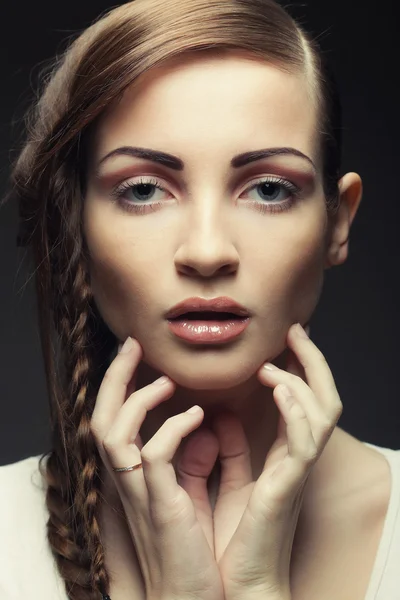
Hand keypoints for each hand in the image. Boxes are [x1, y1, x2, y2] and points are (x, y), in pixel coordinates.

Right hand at [90, 337, 223, 599]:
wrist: (193, 597)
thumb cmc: (192, 546)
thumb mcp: (188, 492)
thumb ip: (191, 457)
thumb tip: (206, 423)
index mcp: (133, 475)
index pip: (113, 419)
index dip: (119, 385)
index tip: (137, 355)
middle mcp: (127, 480)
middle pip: (101, 417)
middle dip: (114, 377)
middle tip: (133, 344)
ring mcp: (140, 493)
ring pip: (113, 433)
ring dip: (138, 399)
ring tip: (167, 380)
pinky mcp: (160, 505)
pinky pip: (153, 457)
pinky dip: (170, 429)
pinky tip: (196, 415)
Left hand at [179, 323, 342, 599]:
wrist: (239, 583)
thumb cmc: (236, 535)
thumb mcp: (232, 477)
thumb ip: (231, 445)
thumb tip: (220, 413)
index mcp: (285, 454)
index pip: (305, 399)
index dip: (301, 366)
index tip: (285, 339)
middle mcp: (298, 457)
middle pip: (325, 397)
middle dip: (314, 361)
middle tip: (296, 332)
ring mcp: (297, 470)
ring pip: (323, 412)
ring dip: (301, 379)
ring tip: (272, 364)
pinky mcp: (288, 485)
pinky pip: (304, 441)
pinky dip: (296, 410)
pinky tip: (279, 388)